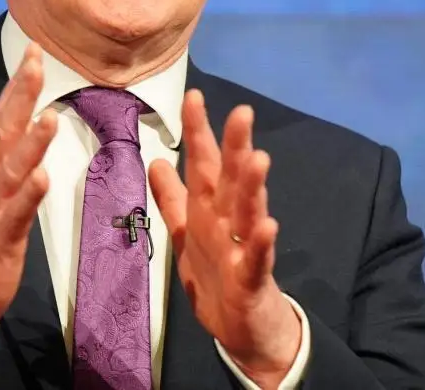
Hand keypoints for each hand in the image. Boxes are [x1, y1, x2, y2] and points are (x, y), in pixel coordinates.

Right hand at [0, 44, 57, 356]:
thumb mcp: (0, 196)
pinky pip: (16, 213)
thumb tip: (32, 133)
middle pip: (6, 129)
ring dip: (31, 143)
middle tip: (35, 60)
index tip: (34, 51)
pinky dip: (29, 194)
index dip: (19, 85)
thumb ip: (14, 164)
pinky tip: (43, 177)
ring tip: (49, 116)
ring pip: (12, 169)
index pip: (5, 118)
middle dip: (21, 94)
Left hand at [149, 90, 300, 388]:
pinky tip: (268, 225)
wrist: (246, 329)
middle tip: (242, 113)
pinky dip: (261, 242)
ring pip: (248, 212)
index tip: (192, 95)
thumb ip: (173, 199)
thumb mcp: (186, 236)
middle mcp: (229, 222)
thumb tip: (156, 161)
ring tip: (257, 159)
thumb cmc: (218, 277)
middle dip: (235, 147)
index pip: (204, 164)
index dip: (198, 132)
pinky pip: (257, 259)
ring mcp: (243, 249)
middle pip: (231, 179)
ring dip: (252, 187)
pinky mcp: (253, 279)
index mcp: (209, 210)